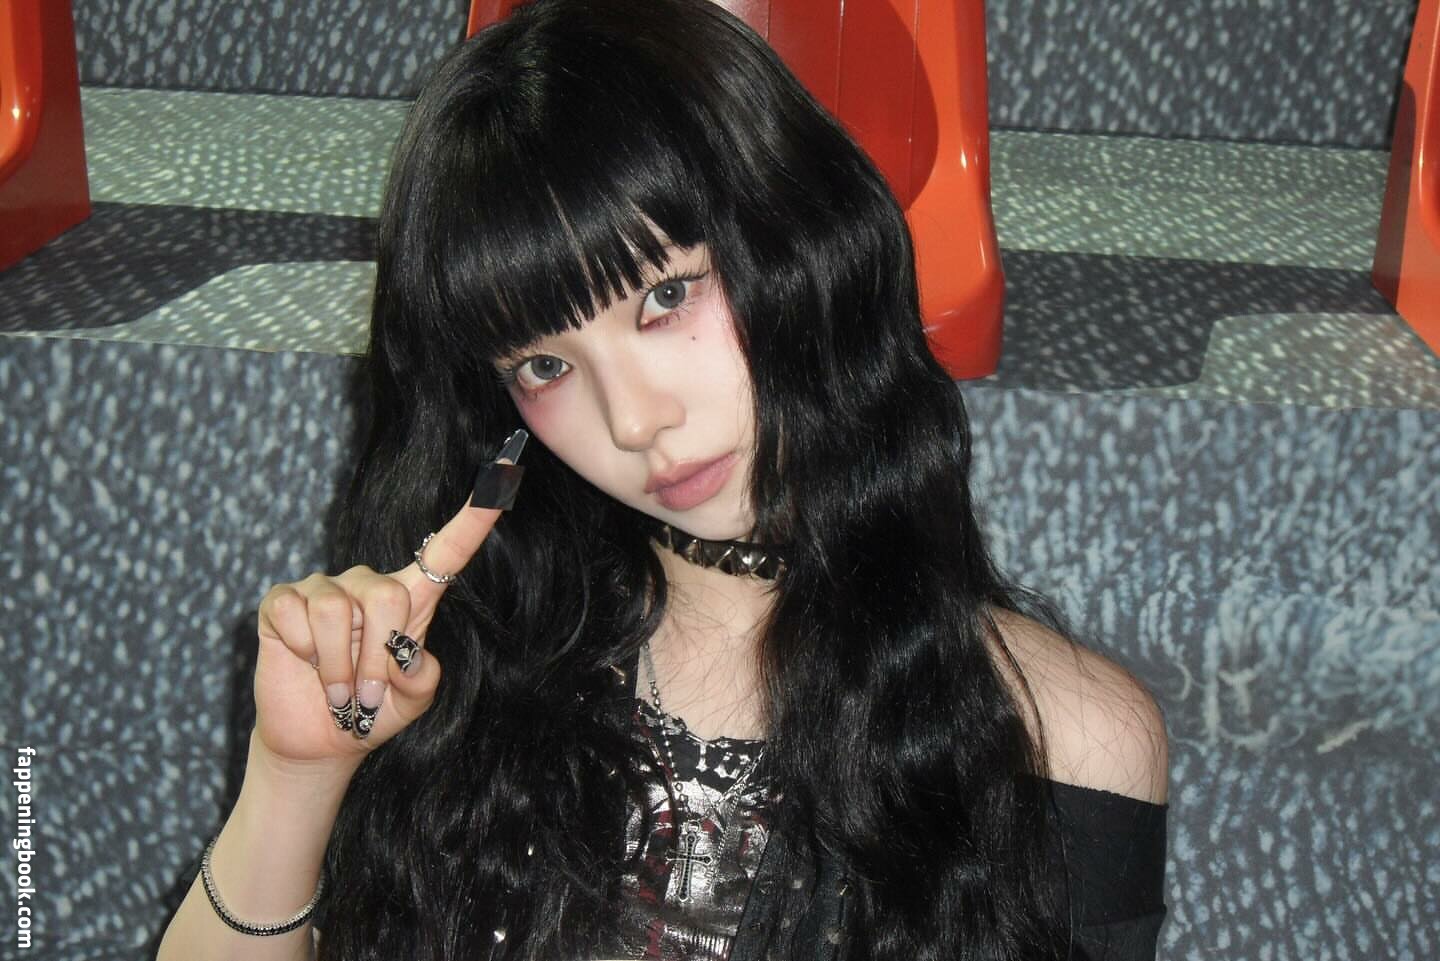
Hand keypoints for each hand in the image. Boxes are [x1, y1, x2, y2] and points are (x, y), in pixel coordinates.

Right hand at [251, 434, 525, 777]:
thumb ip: (422, 681)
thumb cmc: (373, 713)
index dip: (476, 515)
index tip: (506, 472)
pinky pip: (298, 616)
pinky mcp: (282, 601)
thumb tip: (406, 658)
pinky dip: (307, 655)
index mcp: (411, 599)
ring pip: (338, 611)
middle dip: (379, 658)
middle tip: (367, 696)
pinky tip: (305, 666)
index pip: (447, 549)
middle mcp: (369, 583)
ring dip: (341, 669)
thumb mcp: (411, 703)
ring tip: (339, 694)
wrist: (318, 739)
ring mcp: (323, 588)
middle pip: (388, 596)